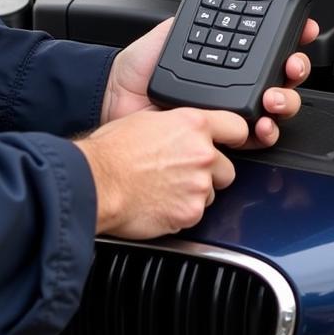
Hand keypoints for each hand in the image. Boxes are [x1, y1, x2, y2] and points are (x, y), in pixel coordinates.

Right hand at [76, 107, 247, 237]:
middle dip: (210, 172)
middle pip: (227, 167)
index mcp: (193, 124)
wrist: (95, 183)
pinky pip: (196, 214)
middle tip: (182, 172)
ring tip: (165, 188)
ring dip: (195, 193)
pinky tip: (160, 203)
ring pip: (211, 192)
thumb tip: (186, 131)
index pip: (237, 127)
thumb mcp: (148, 121)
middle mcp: (202, 153)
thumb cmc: (112, 151)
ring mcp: (199, 185)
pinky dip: (181, 211)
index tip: (230, 143)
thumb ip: (178, 126)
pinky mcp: (190, 213)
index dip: (233, 137)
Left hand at [101, 17, 316, 146]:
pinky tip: (263, 123)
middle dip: (294, 69)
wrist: (113, 101)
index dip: (289, 37)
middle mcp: (233, 83)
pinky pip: (255, 137)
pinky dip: (267, 130)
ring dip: (285, 100)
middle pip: (280, 76)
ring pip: (274, 106)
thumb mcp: (170, 32)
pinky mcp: (222, 138)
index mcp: (225, 55)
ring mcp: (229, 111)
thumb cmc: (136, 71)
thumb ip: (196, 17)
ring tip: (274, 97)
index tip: (302, 28)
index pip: (266, 47)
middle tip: (290, 66)